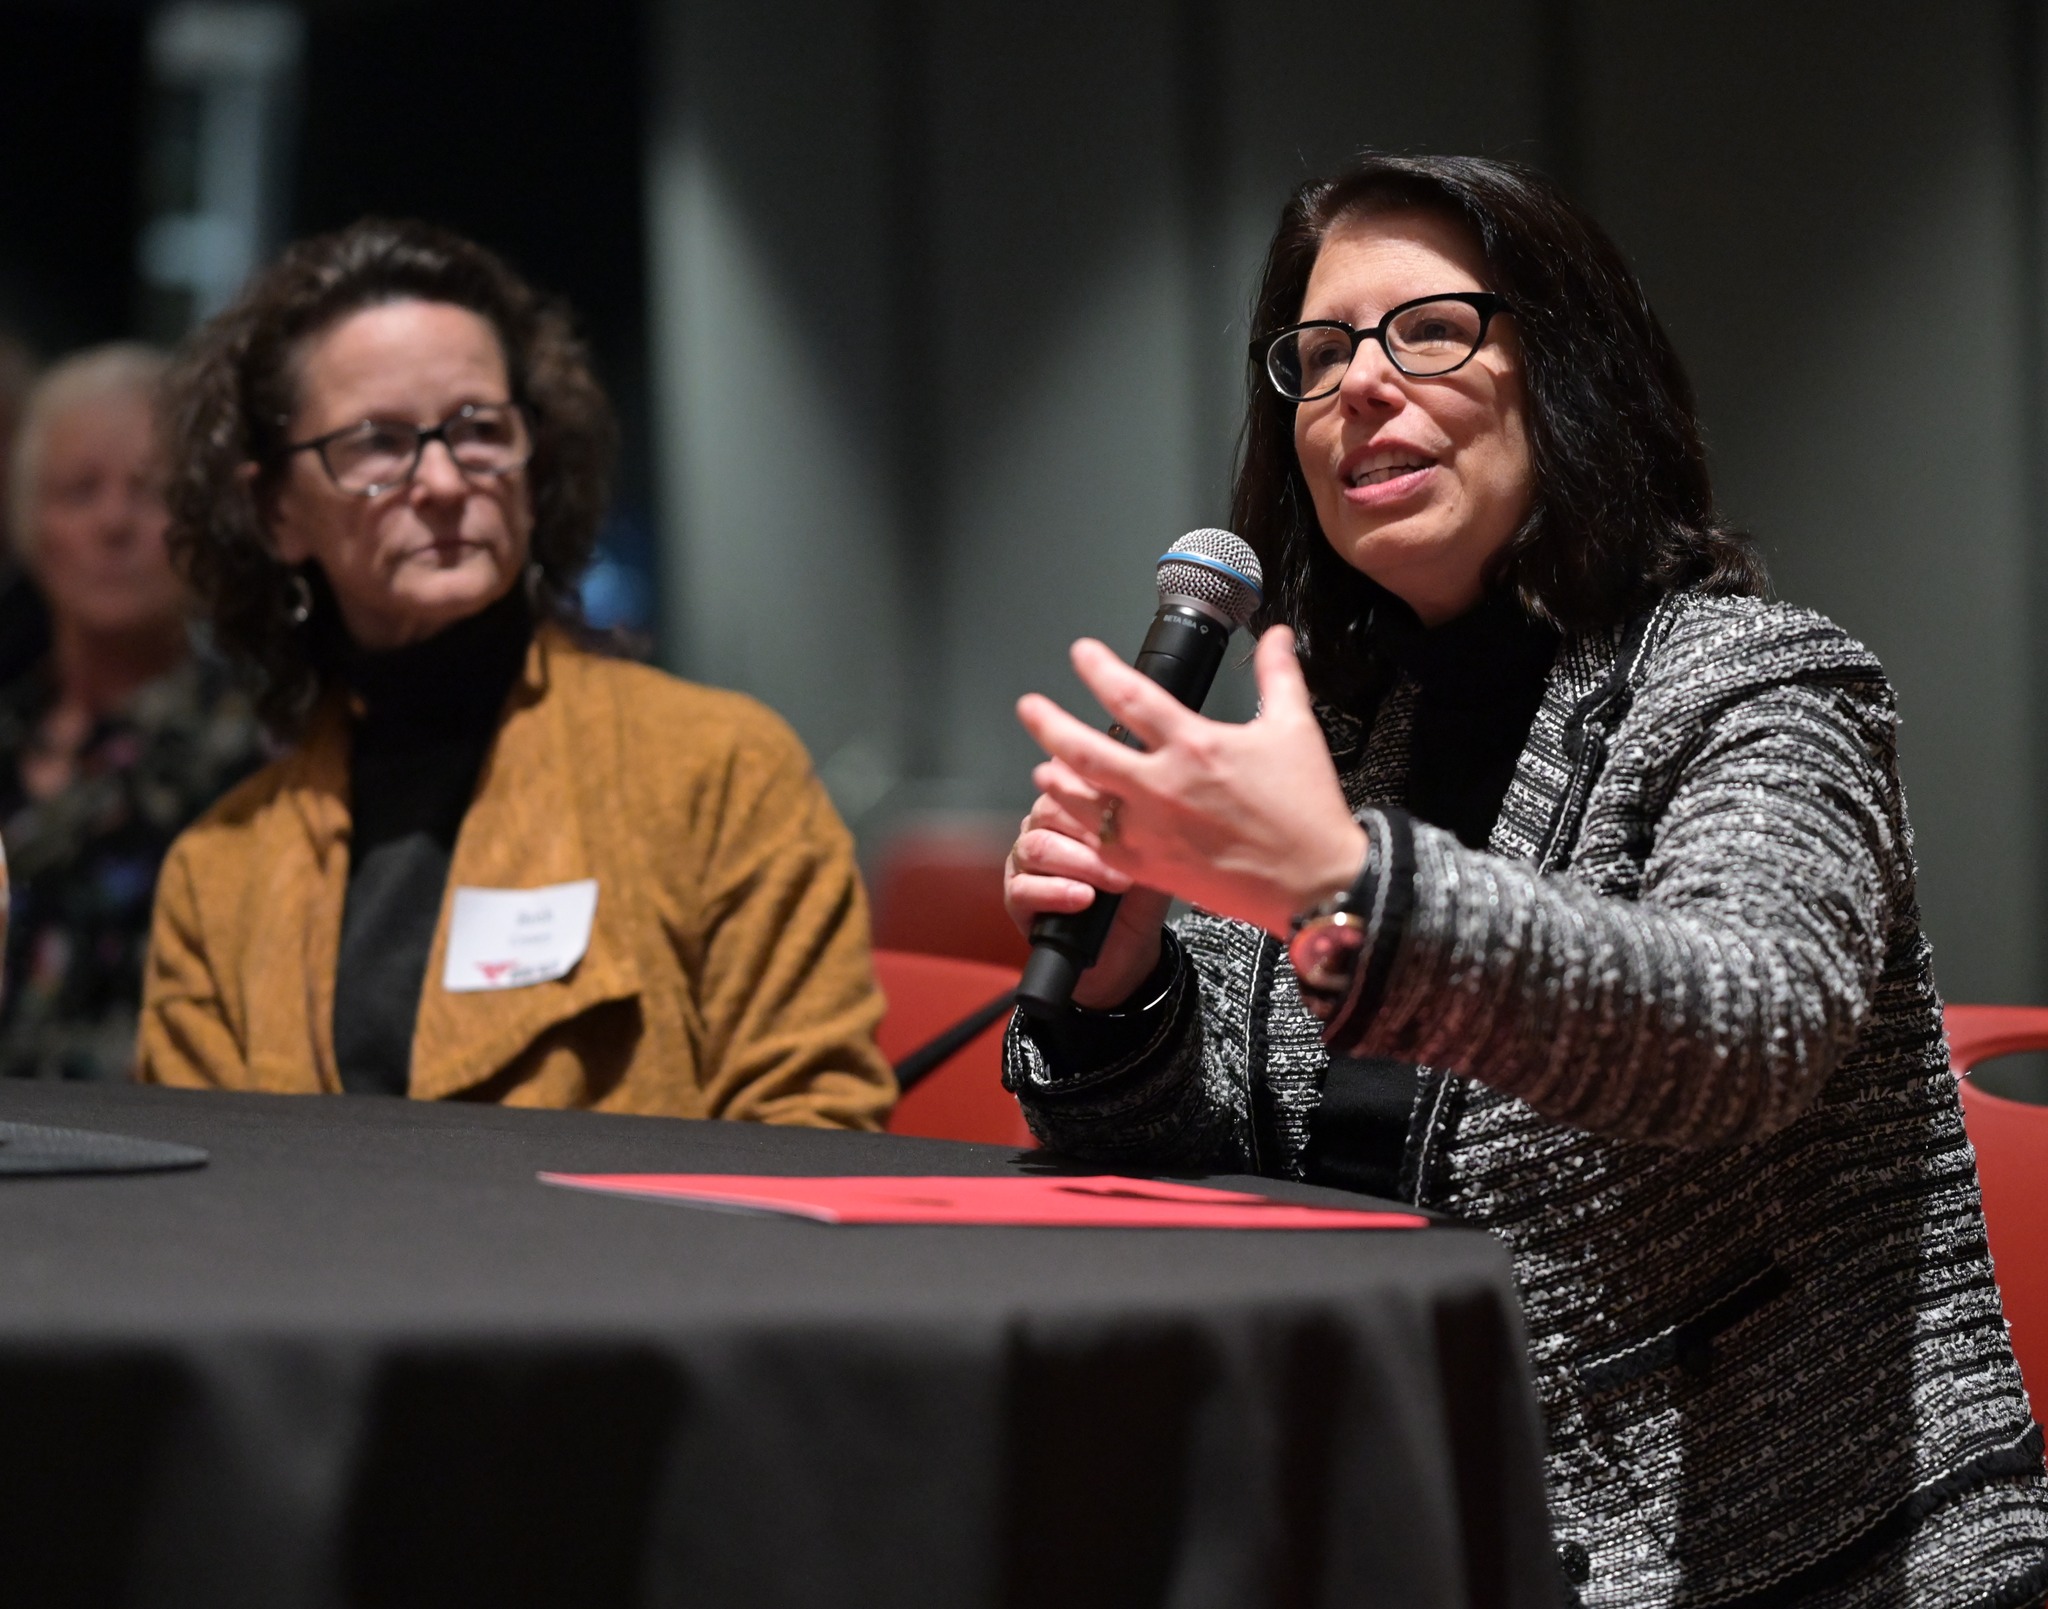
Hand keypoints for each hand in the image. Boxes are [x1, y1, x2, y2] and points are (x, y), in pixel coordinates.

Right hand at [1004, 791, 1173, 1009]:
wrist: (1129, 950)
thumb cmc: (1138, 897)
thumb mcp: (1152, 856)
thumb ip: (1146, 823)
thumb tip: (1156, 792)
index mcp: (1071, 808)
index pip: (1071, 781)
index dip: (1096, 793)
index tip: (1128, 810)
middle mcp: (1042, 828)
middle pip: (1048, 809)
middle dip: (1090, 831)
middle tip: (1126, 854)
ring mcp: (1025, 863)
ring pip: (1036, 847)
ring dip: (1080, 864)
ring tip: (1113, 882)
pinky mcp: (1016, 898)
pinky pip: (1024, 888)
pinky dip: (1056, 893)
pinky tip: (1083, 899)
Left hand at [1014, 625, 1367, 939]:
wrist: (1313, 883)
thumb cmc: (1307, 810)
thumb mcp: (1295, 728)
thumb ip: (1278, 674)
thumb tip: (1274, 635)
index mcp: (1196, 745)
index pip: (1131, 696)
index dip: (1098, 669)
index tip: (1081, 654)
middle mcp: (1164, 786)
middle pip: (1084, 749)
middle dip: (1048, 724)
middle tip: (1029, 708)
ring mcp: (1151, 830)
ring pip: (1081, 799)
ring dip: (1056, 778)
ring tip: (1044, 765)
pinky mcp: (1150, 868)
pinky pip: (1097, 844)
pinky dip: (1080, 828)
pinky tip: (1074, 818)